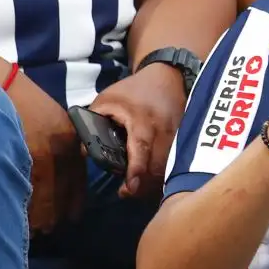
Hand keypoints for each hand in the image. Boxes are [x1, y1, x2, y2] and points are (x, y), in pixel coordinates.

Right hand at [6, 72, 86, 233]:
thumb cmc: (17, 99)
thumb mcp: (49, 118)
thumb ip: (57, 144)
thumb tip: (58, 173)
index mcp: (69, 140)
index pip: (77, 180)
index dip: (73, 202)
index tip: (71, 217)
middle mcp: (57, 150)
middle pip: (61, 194)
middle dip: (56, 215)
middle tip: (49, 229)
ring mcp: (35, 156)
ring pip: (41, 199)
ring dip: (38, 217)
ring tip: (33, 230)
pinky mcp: (13, 160)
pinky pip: (20, 192)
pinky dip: (20, 208)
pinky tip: (14, 215)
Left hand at [89, 61, 187, 201]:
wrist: (166, 77)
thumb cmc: (133, 90)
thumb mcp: (106, 100)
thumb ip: (93, 122)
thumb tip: (86, 151)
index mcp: (141, 120)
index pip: (140, 148)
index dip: (136, 170)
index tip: (129, 188)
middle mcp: (162, 130)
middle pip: (156, 165)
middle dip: (143, 184)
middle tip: (127, 191)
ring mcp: (176, 136)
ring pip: (167, 167)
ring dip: (153, 180)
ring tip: (138, 185)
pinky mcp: (182, 140)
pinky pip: (173, 161)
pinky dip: (162, 172)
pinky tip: (151, 176)